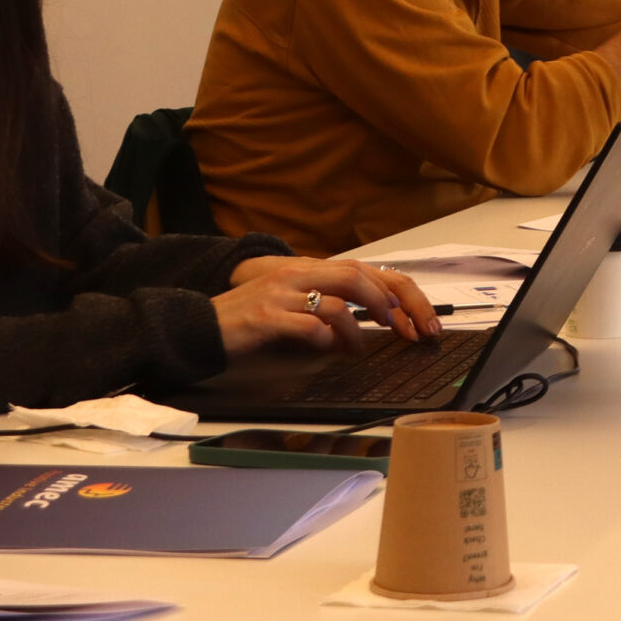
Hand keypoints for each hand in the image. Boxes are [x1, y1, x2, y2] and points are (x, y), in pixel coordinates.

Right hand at [213, 258, 439, 355]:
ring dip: (357, 330)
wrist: (199, 325)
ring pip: (338, 301)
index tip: (421, 320)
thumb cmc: (250, 320)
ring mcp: (282, 293)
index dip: (400, 293)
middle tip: (408, 333)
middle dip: (391, 306)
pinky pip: (309, 326)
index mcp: (309, 269)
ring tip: (358, 349)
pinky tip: (327, 350)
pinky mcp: (267, 316)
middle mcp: (298, 273)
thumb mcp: (292, 305)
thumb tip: (367, 325)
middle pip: (359, 276)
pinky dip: (326, 340)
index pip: (367, 270)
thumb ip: (326, 305)